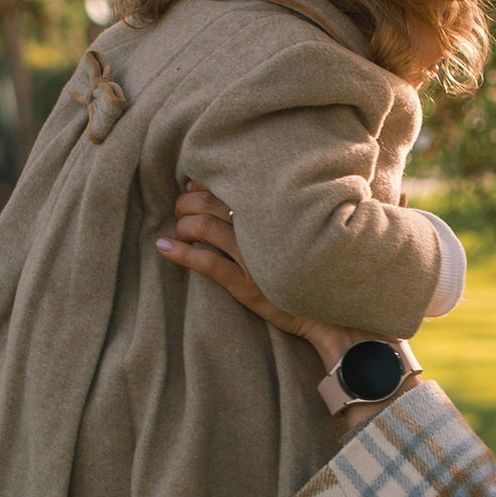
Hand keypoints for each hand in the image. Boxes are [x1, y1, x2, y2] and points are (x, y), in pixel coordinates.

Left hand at [156, 185, 337, 357]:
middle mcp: (262, 230)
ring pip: (203, 227)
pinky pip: (206, 263)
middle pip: (211, 202)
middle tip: (180, 208)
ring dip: (182, 224)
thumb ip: (278, 217)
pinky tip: (164, 248)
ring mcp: (252, 258)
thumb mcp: (302, 235)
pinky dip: (179, 253)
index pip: (231, 186)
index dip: (205, 184)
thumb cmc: (316, 270)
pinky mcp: (246, 285)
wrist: (332, 312)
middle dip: (187, 202)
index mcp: (275, 213)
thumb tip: (245, 196)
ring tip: (177, 229)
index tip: (194, 186)